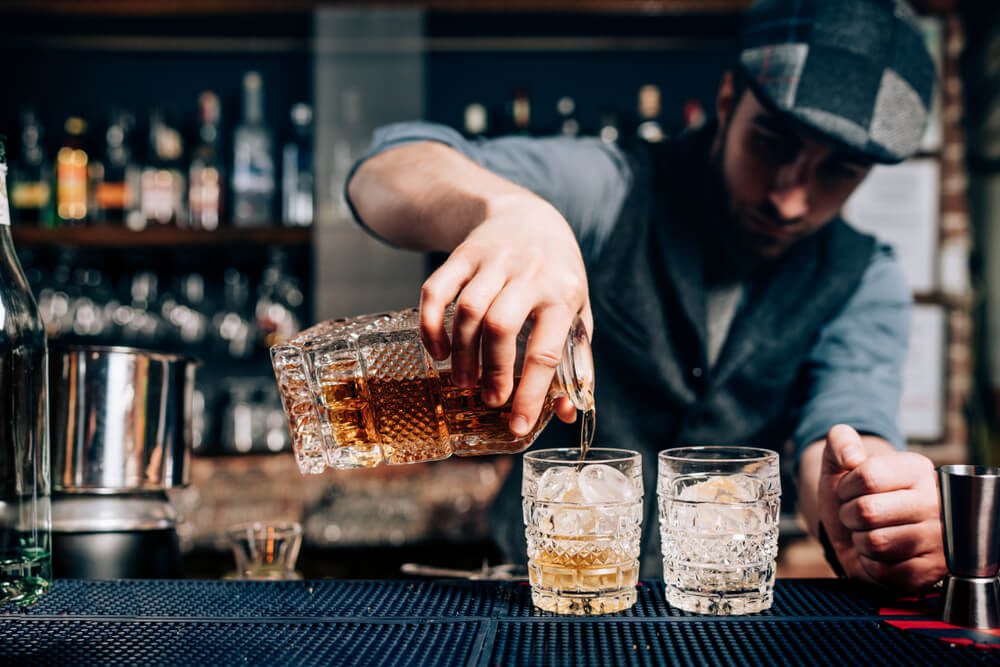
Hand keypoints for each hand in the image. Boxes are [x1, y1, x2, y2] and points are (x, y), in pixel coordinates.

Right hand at [418, 192, 591, 435]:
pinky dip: (430, 325)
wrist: (528, 217)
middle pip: (500, 326)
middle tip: (489, 399)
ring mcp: (493, 261)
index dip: (530, 393)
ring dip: (461, 353)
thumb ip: (575, 360)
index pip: (544, 350)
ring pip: (467, 311)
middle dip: (491, 370)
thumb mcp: (577, 312)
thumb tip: (566, 413)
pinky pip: (435, 290)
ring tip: (463, 382)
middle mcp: (528, 274)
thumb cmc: (556, 276)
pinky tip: (436, 352)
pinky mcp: (462, 254)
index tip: (518, 425)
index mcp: (562, 293)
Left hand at [818, 424, 945, 591]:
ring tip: (869, 533)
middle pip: (868, 511)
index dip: (846, 487)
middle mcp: (937, 503)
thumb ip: (840, 442)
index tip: (850, 490)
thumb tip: (850, 456)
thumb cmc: (853, 496)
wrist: (859, 532)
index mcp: (917, 470)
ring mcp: (939, 540)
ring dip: (859, 541)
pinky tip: (879, 555)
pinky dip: (870, 565)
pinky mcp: (930, 573)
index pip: (869, 476)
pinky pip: (884, 572)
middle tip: (858, 515)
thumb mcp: (840, 463)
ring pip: (876, 543)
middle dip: (849, 515)